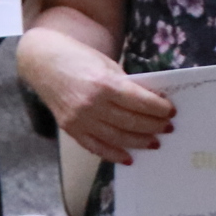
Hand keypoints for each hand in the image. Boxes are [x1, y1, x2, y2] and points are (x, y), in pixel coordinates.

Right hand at [20, 32, 176, 164]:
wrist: (44, 63)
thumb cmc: (80, 59)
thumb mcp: (108, 65)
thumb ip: (127, 85)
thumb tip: (152, 102)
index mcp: (104, 84)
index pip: (140, 101)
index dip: (158, 108)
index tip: (171, 111)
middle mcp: (92, 105)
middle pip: (131, 122)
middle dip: (153, 126)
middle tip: (168, 127)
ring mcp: (80, 120)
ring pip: (117, 138)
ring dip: (139, 142)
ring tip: (155, 142)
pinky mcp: (71, 129)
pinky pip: (96, 147)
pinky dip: (114, 154)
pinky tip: (129, 157)